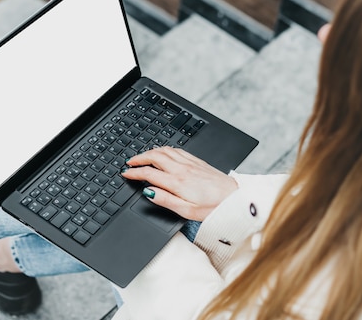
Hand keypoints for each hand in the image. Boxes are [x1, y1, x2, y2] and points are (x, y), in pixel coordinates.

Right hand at [121, 146, 237, 220]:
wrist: (235, 198)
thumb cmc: (214, 208)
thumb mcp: (187, 212)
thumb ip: (166, 200)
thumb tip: (149, 193)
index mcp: (177, 182)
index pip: (149, 173)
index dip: (134, 172)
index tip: (126, 174)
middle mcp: (182, 169)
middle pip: (154, 157)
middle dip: (139, 158)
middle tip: (130, 162)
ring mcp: (190, 163)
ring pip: (165, 150)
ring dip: (150, 151)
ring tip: (142, 156)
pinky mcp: (197, 161)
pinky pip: (176, 149)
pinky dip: (164, 149)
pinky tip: (163, 152)